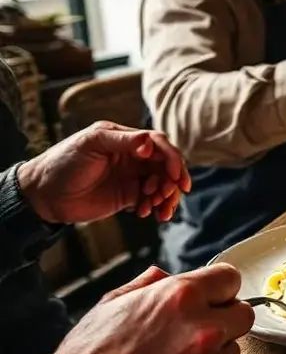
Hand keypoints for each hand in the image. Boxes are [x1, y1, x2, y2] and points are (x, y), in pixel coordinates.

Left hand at [16, 121, 190, 224]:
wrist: (43, 195)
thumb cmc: (62, 163)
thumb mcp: (91, 144)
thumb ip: (123, 141)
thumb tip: (151, 144)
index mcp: (125, 139)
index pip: (159, 144)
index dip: (172, 159)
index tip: (175, 176)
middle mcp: (133, 156)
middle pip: (166, 165)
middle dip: (172, 181)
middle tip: (167, 195)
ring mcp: (132, 176)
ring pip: (162, 184)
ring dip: (167, 197)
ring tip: (160, 211)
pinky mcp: (128, 196)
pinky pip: (151, 200)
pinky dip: (156, 208)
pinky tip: (146, 214)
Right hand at [38, 263, 251, 353]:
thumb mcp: (112, 304)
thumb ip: (149, 284)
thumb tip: (167, 275)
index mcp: (180, 296)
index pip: (230, 278)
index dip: (219, 288)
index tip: (212, 296)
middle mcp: (203, 327)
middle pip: (245, 313)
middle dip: (226, 317)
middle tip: (200, 327)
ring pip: (235, 347)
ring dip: (216, 349)